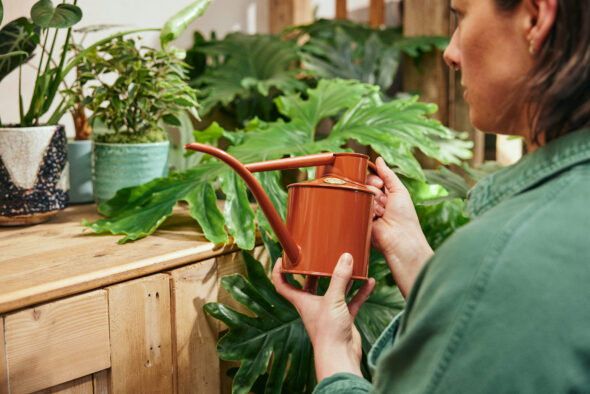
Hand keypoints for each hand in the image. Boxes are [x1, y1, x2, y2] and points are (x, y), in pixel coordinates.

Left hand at [272, 253, 375, 380]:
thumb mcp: (333, 300)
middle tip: (322, 254)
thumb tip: (346, 257)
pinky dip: (360, 292)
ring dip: (342, 278)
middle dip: (316, 269)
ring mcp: (329, 311)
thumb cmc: (328, 332)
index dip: (280, 270)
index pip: (282, 284)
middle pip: (311, 283)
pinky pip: (352, 301)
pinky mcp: (344, 318)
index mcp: (302, 300)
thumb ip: (340, 278)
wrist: (340, 357)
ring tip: (350, 263)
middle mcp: (313, 305)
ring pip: (334, 290)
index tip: (285, 256)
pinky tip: (370, 282)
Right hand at [368, 157, 432, 296]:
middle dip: (373, 190)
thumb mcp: (399, 191)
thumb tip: (378, 159)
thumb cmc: (405, 218)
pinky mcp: (358, 220)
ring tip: (380, 212)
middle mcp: (374, 202)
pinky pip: (354, 205)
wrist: (399, 240)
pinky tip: (372, 216)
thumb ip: (388, 174)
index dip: (374, 179)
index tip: (380, 185)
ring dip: (371, 201)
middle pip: (364, 184)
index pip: (372, 178)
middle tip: (382, 200)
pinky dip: (364, 208)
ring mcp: (365, 210)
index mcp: (385, 194)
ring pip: (359, 194)